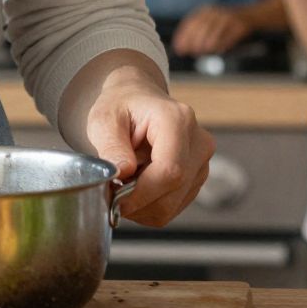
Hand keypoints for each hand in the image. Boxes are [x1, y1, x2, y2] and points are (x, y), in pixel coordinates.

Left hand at [81, 71, 213, 227]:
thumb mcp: (104, 119)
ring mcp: (202, 162)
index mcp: (177, 120)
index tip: (113, 199)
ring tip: (124, 182)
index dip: (140, 193)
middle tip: (111, 191)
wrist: (138, 99)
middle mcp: (198, 142)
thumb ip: (112, 147)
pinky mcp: (197, 178)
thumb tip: (122, 174)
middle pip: (173, 190)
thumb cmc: (122, 106)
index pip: (169, 170)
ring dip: (141, 205)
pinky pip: (172, 207)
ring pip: (171, 205)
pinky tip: (137, 185)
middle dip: (137, 201)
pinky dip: (149, 205)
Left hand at [171, 5, 252, 56]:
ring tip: (200, 52)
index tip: (178, 48)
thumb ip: (197, 34)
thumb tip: (182, 49)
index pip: (190, 23)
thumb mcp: (211, 23)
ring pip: (215, 32)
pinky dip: (221, 45)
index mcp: (206, 11)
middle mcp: (216, 12)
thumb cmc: (226, 24)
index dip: (183, 36)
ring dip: (206, 44)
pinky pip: (229, 36)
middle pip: (201, 27)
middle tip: (188, 52)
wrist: (252, 15)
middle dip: (193, 41)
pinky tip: (217, 51)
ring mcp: (228, 18)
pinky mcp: (240, 25)